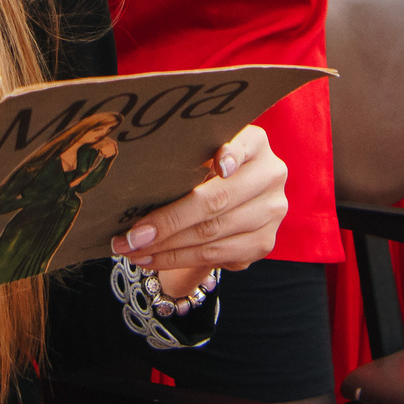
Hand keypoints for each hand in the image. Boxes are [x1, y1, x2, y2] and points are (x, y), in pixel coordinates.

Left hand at [111, 125, 289, 289]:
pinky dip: (179, 259)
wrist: (230, 199)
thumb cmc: (204, 169)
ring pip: (213, 234)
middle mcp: (271, 176)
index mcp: (256, 144)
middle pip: (217, 201)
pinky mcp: (264, 242)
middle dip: (168, 222)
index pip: (244, 146)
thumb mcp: (200, 154)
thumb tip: (139, 178)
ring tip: (133, 250)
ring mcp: (272, 212)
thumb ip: (184, 159)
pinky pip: (216, 256)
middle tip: (131, 236)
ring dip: (167, 247)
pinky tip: (152, 259)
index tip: (219, 165)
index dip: (232, 155)